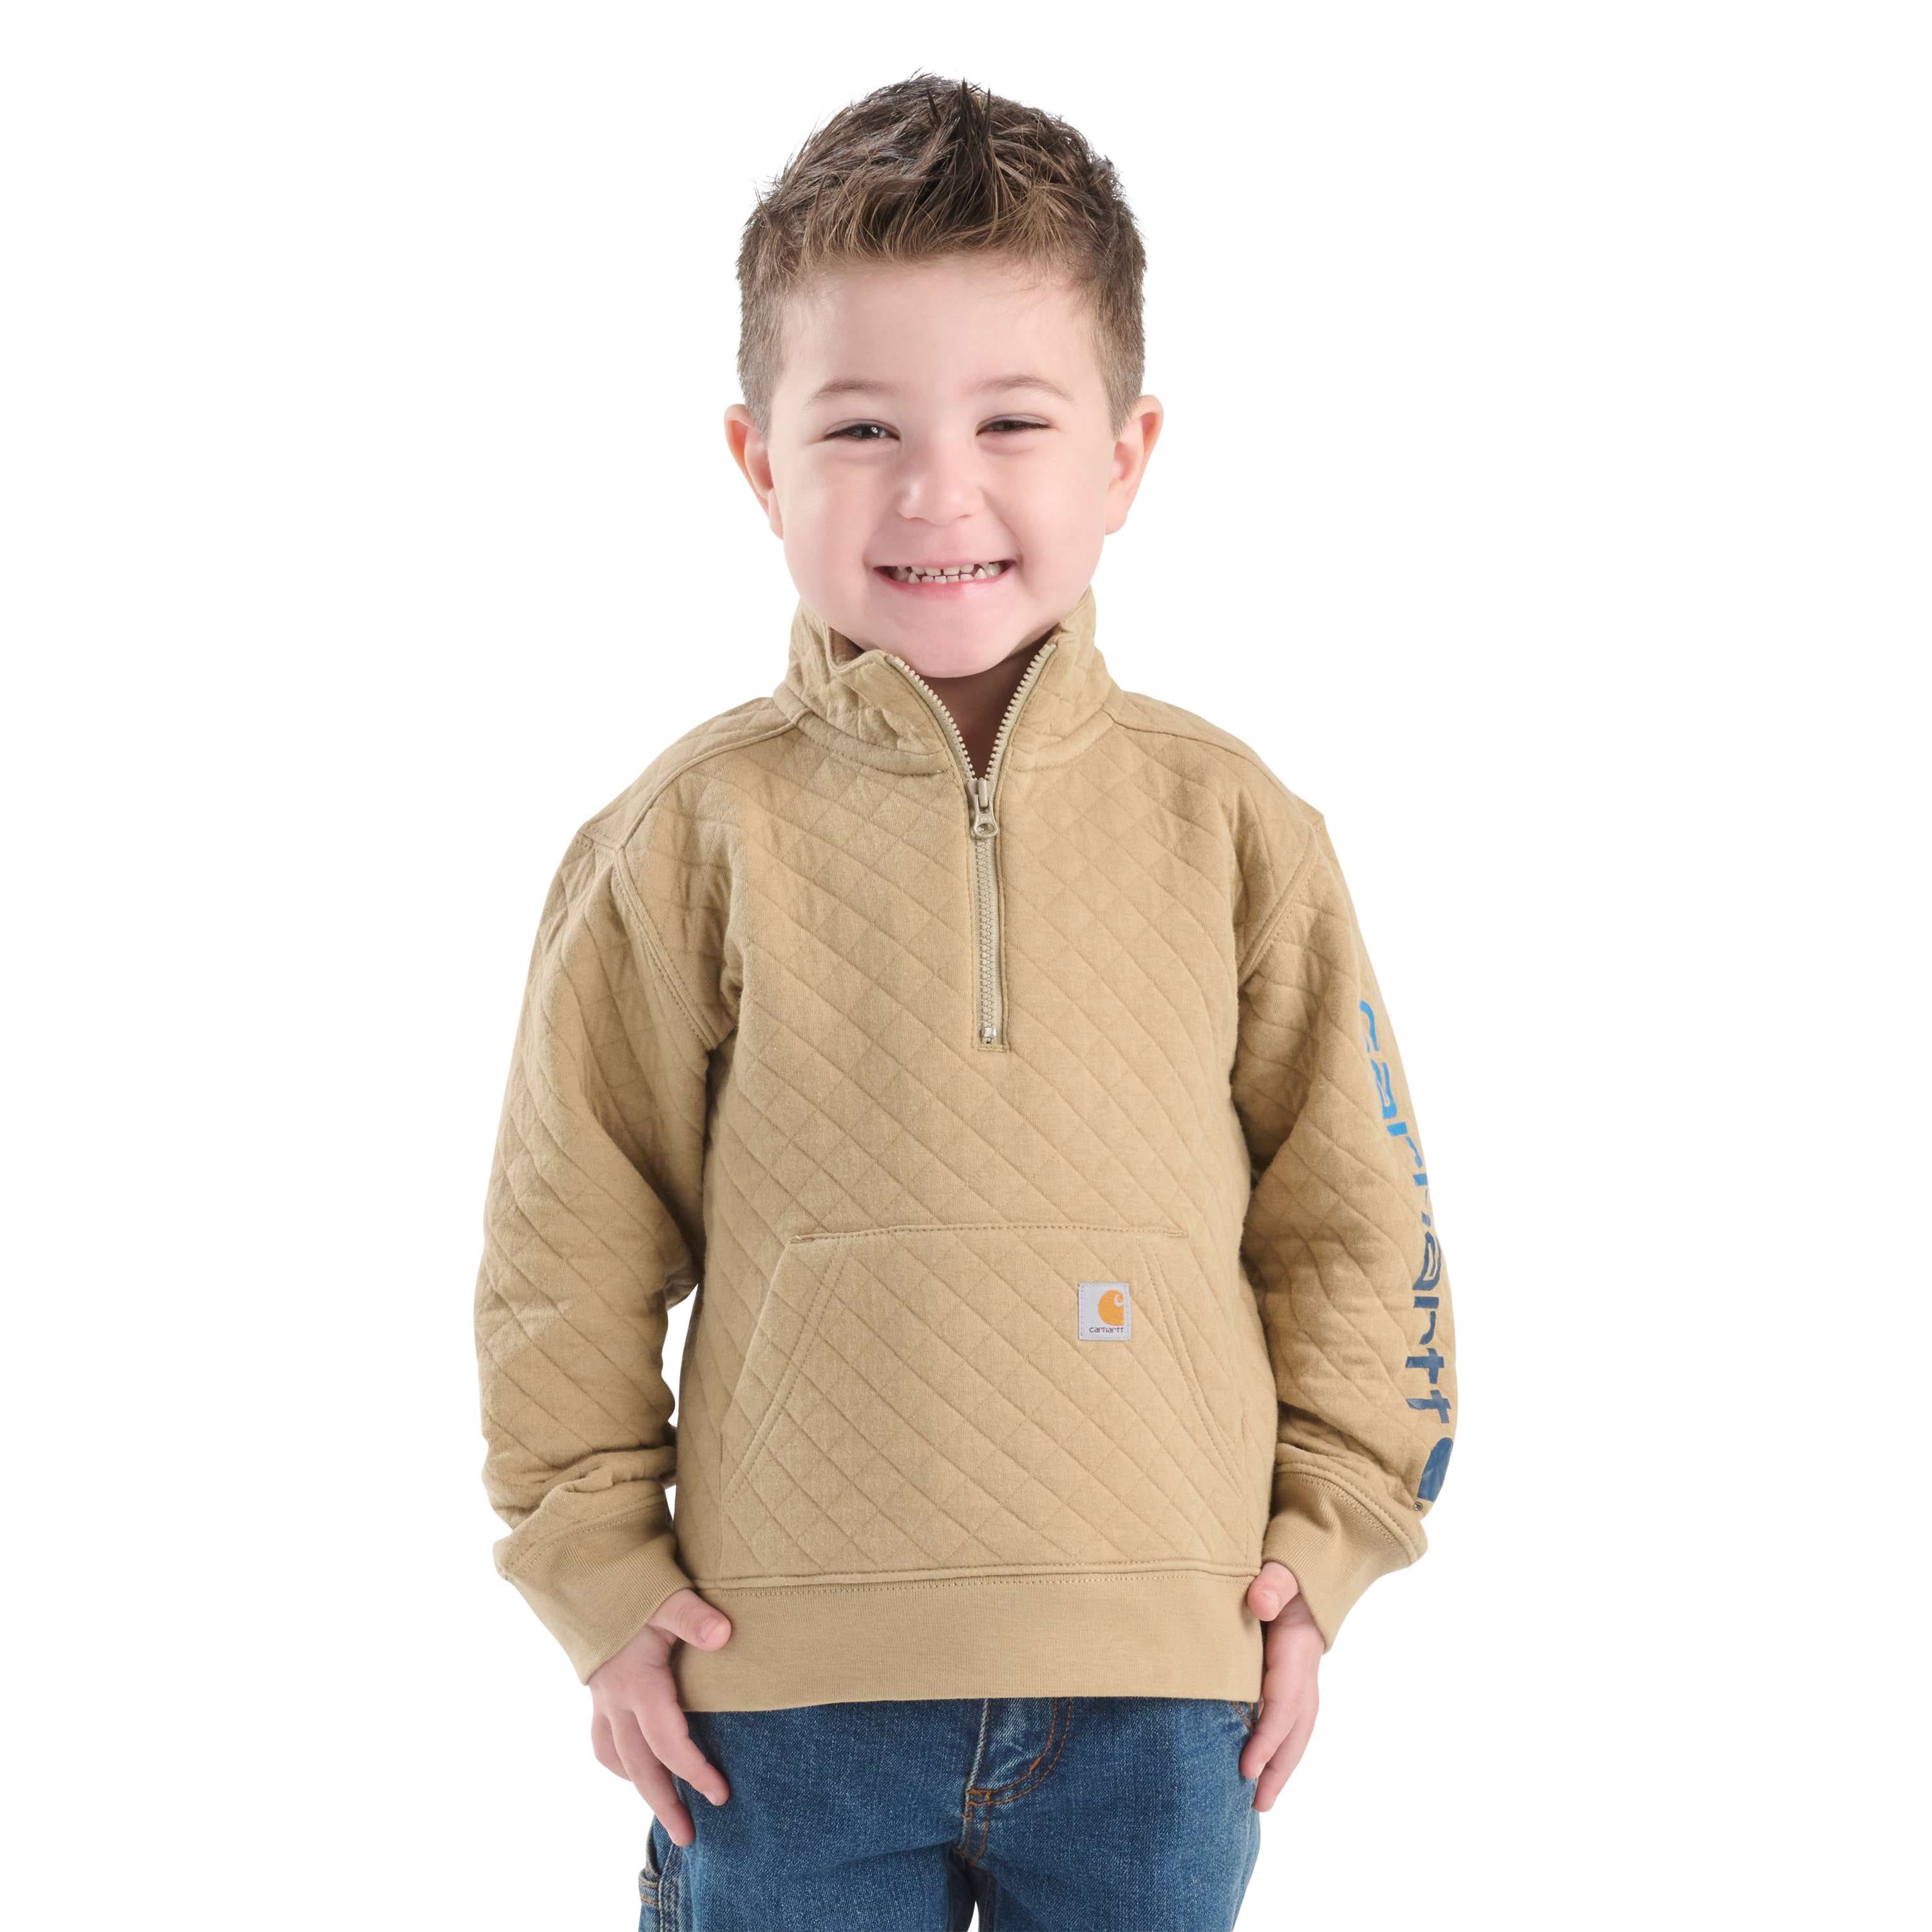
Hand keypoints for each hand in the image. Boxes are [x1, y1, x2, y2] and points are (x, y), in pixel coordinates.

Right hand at [588, 1587, 734, 1843]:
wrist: (584, 1572)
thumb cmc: (631, 1585)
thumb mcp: (666, 1596)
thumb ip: (693, 1617)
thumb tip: (724, 1635)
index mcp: (637, 1685)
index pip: (668, 1743)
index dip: (695, 1772)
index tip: (721, 1795)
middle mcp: (616, 1700)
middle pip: (640, 1766)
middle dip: (665, 1804)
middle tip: (689, 1838)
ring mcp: (603, 1698)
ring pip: (617, 1757)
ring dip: (641, 1787)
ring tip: (664, 1811)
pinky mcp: (598, 1690)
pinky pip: (603, 1740)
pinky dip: (619, 1761)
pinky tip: (633, 1767)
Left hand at [1239, 1560, 1322, 1806]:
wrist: (1306, 1571)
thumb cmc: (1285, 1572)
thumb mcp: (1281, 1570)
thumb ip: (1273, 1583)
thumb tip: (1261, 1603)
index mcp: (1297, 1651)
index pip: (1284, 1703)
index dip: (1267, 1737)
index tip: (1246, 1768)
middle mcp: (1305, 1672)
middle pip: (1296, 1728)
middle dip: (1279, 1767)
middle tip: (1257, 1803)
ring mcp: (1303, 1679)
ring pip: (1297, 1731)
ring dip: (1282, 1766)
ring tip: (1260, 1801)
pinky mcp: (1293, 1681)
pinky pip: (1290, 1722)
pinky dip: (1280, 1749)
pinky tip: (1262, 1770)